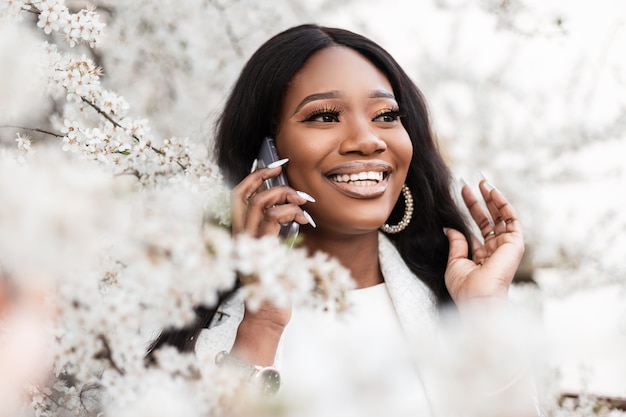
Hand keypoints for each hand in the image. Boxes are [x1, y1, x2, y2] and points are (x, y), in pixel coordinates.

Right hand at [230, 159, 313, 364]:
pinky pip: (273, 219)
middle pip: (241, 192)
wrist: (267, 316)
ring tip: (302, 202)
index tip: (272, 166)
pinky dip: (291, 212)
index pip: (238, 197)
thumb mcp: (275, 254)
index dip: (252, 177)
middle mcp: (239, 236)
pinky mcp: (262, 251)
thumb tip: (292, 212)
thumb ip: (276, 233)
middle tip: (283, 169)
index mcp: (241, 234)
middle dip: (262, 175)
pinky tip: (304, 220)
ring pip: (260, 202)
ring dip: (284, 195)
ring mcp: (248, 243)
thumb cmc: (273, 287)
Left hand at [443, 179, 524, 303]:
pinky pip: (511, 219)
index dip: (471, 210)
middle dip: (480, 201)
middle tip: (471, 184)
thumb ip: (456, 244)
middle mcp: (496, 250)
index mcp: (482, 257)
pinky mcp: (515, 243)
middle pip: (489, 220)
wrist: (478, 298)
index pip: (478, 228)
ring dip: (492, 199)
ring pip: (501, 217)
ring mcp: (506, 246)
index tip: (462, 193)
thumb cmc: (465, 287)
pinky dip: (503, 204)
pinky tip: (492, 191)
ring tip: (481, 182)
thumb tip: (450, 228)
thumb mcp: (455, 263)